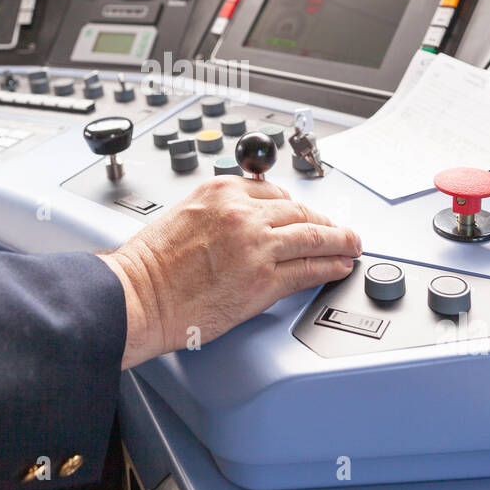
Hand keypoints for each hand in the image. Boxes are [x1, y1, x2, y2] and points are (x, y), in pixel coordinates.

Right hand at [100, 177, 361, 368]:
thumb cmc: (150, 266)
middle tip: (338, 230)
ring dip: (339, 241)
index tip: (304, 215)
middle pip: (300, 211)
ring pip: (313, 235)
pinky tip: (339, 266)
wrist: (137, 297)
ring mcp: (256, 245)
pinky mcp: (264, 279)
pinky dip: (330, 266)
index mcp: (221, 192)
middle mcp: (242, 212)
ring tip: (351, 246)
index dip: (295, 207)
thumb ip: (219, 214)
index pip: (274, 192)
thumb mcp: (185, 216)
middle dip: (323, 221)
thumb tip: (247, 223)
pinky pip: (309, 268)